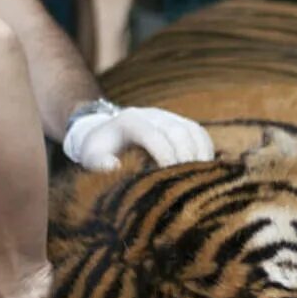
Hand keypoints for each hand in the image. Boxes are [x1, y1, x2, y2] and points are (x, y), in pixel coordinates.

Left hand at [63, 104, 216, 170]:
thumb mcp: (90, 156)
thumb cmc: (100, 150)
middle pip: (177, 131)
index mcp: (130, 120)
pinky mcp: (181, 123)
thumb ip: (98, 162)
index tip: (168, 178)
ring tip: (200, 179)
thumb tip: (114, 167)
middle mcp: (152, 114)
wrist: (108, 133)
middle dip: (185, 158)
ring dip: (199, 155)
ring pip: (193, 131)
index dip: (163, 156)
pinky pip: (200, 134)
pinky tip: (204, 171)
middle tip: (187, 183)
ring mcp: (169, 116)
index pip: (153, 135)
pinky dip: (206, 151)